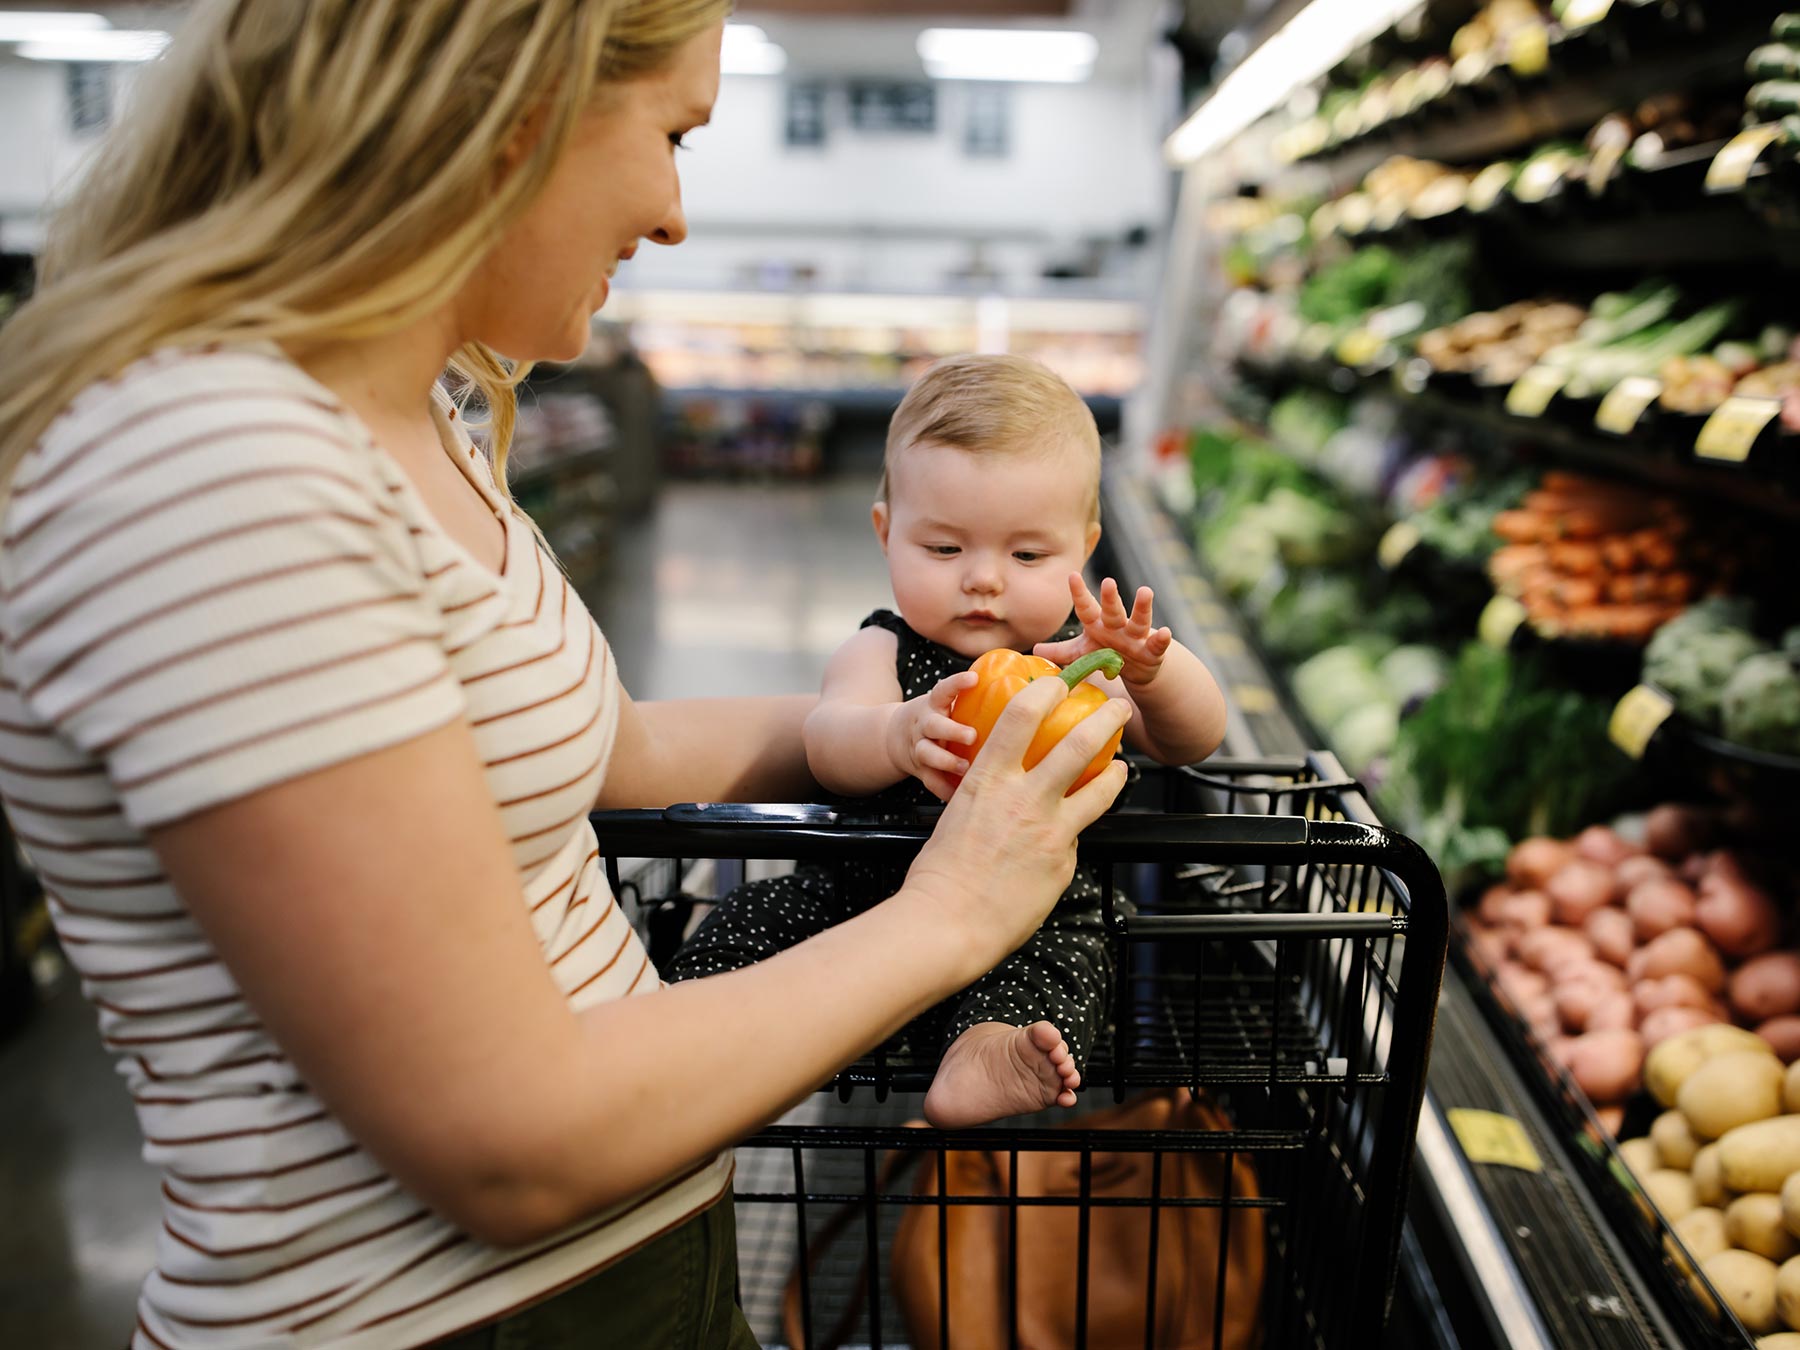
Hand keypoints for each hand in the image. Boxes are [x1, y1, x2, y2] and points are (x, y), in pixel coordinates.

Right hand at [886, 671, 977, 801]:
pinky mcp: (921, 769)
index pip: (943, 690)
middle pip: (933, 725)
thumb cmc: (937, 717)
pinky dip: (945, 789)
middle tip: (971, 736)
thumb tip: (1021, 687)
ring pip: (927, 754)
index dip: (957, 683)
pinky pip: (931, 781)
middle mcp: (925, 725)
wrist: (899, 736)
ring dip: (946, 761)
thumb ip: (972, 698)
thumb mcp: (947, 702)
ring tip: (964, 768)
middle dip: (952, 730)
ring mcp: (921, 747)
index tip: (973, 678)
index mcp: (934, 705)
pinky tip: (959, 795)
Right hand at [903, 676, 1130, 972]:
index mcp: (989, 780)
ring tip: (1122, 766)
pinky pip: (1076, 838)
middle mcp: (1025, 799)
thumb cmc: (941, 873)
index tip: (1058, 685)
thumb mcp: (958, 813)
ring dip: (1116, 772)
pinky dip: (1074, 832)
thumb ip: (990, 793)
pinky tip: (1066, 837)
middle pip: (1079, 743)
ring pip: (1100, 789)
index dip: (1046, 692)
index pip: (1023, 716)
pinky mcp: (1064, 861)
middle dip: (1106, 719)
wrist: (949, 923)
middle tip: (1117, 709)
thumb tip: (1010, 788)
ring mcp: (1051, 831)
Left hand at [1035, 575, 1172, 686]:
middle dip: (1110, 597)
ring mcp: (1136, 637)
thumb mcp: (1083, 653)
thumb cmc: (1106, 654)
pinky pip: (1157, 644)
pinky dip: (1162, 639)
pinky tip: (1166, 632)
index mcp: (1097, 625)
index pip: (1086, 608)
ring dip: (1142, 607)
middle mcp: (1117, 627)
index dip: (1079, 593)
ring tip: (1146, 591)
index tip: (1072, 575)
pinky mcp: (1152, 651)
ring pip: (1139, 620)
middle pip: (1112, 610)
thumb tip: (1035, 650)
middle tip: (1107, 581)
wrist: (1136, 669)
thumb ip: (1061, 652)